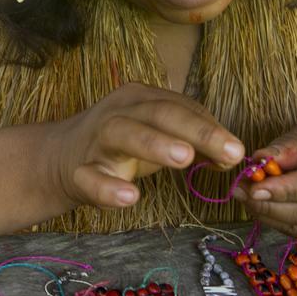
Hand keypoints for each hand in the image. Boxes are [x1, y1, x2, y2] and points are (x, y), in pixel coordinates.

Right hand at [50, 82, 245, 209]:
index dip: (210, 127)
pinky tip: (130, 197)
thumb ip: (191, 138)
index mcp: (140, 98)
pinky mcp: (78, 172)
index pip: (180, 107)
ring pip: (124, 134)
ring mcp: (96, 140)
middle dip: (196, 131)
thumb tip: (231, 153)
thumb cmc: (120, 143)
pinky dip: (109, 188)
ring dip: (155, 144)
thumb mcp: (156, 131)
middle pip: (159, 113)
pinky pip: (91, 178)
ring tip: (184, 158)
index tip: (236, 151)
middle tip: (229, 151)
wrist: (60, 158)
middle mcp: (119, 112)